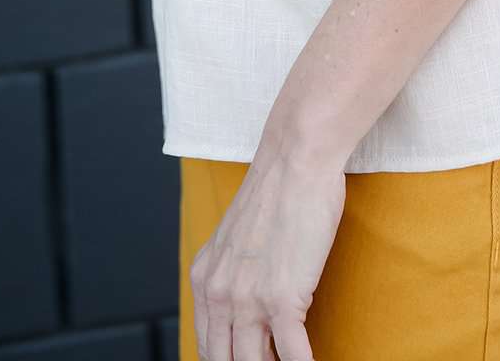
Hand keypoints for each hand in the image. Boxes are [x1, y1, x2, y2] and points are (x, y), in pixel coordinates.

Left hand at [189, 139, 344, 360]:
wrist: (296, 159)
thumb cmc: (276, 191)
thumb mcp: (235, 237)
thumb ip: (231, 273)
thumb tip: (245, 308)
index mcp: (204, 279)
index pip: (207, 346)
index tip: (246, 359)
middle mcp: (218, 294)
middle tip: (270, 360)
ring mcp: (248, 299)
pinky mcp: (282, 298)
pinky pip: (292, 355)